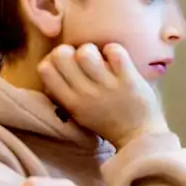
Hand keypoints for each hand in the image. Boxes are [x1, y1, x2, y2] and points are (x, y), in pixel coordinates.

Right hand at [39, 44, 167, 148]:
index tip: (67, 62)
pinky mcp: (129, 80)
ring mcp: (108, 86)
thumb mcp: (79, 113)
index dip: (54, 58)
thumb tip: (52, 67)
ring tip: (102, 59)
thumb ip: (65, 94)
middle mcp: (86, 94)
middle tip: (84, 58)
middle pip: (62, 55)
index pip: (45, 69)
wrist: (140, 136)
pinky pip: (115, 52)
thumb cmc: (108, 122)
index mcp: (71, 102)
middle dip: (71, 50)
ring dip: (93, 49)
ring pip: (86, 52)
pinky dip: (114, 50)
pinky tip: (117, 59)